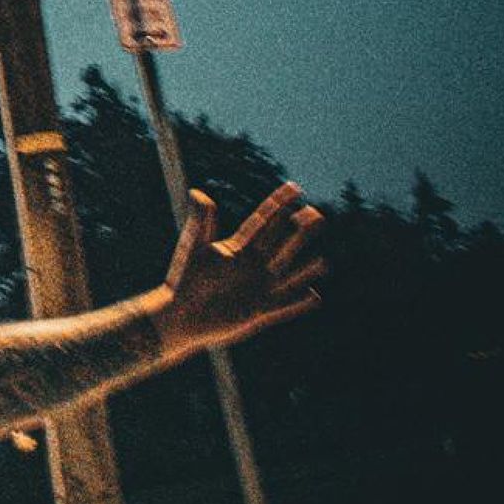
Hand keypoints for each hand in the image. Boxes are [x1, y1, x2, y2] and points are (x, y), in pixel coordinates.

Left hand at [160, 183, 325, 354]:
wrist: (180, 316)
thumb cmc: (184, 281)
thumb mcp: (195, 248)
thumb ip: (202, 221)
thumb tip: (197, 192)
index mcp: (238, 249)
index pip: (263, 222)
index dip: (278, 204)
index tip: (295, 188)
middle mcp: (252, 267)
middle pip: (281, 243)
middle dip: (299, 229)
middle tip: (317, 212)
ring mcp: (257, 289)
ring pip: (287, 276)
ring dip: (305, 270)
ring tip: (324, 261)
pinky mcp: (257, 313)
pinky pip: (283, 307)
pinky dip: (299, 303)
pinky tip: (315, 296)